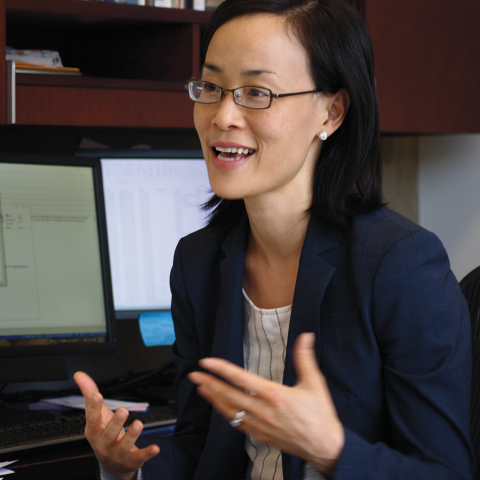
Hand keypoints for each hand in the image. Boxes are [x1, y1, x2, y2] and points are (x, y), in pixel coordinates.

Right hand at [73, 371, 159, 479]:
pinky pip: (139, 457)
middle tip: (123, 410)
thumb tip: (79, 375)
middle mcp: (104, 444)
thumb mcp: (97, 414)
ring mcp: (117, 453)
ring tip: (139, 423)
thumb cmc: (103, 433)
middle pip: (108, 434)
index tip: (97, 395)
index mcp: (94, 431)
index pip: (92, 419)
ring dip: (132, 435)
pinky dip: (147, 453)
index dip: (94, 408)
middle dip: (115, 423)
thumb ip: (89, 394)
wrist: (112, 463)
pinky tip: (156, 447)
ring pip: (124, 445)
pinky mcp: (131, 461)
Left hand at [188, 333, 343, 475]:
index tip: (207, 362)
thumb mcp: (315, 383)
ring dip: (213, 399)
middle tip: (194, 375)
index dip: (222, 369)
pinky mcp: (260, 435)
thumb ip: (305, 358)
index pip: (241, 379)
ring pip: (230, 411)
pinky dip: (225, 414)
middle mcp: (263, 411)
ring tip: (201, 388)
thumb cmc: (320, 415)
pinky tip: (219, 407)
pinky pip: (237, 424)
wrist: (325, 447)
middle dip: (209, 384)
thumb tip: (306, 336)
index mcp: (275, 395)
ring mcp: (260, 425)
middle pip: (229, 395)